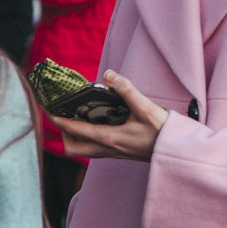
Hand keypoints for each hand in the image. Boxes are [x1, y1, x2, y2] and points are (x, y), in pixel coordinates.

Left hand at [51, 70, 169, 161]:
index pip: (76, 131)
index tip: (48, 110)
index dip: (60, 120)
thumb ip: (127, 90)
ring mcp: (114, 153)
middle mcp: (108, 149)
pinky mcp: (120, 152)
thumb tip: (108, 74)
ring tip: (78, 116)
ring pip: (84, 150)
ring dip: (76, 136)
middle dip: (64, 133)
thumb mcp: (146, 108)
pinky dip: (88, 136)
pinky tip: (98, 121)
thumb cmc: (163, 132)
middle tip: (65, 114)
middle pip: (73, 148)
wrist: (178, 153)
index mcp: (110, 138)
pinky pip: (95, 148)